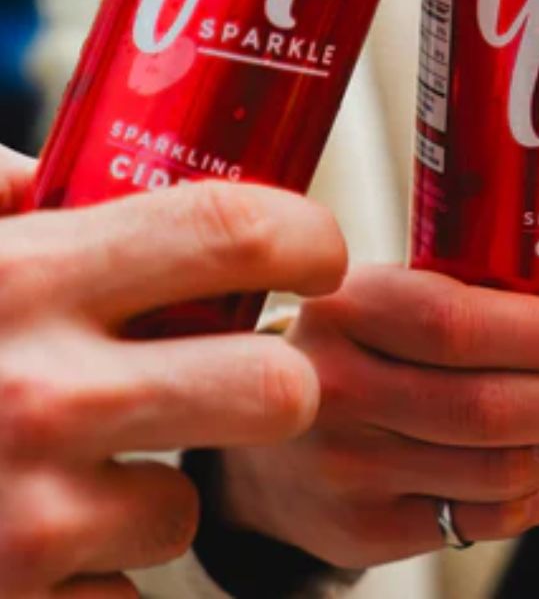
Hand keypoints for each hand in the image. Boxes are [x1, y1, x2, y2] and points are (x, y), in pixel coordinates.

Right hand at [0, 155, 346, 597]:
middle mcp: (40, 393)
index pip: (232, 230)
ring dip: (156, 489)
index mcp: (25, 276)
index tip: (319, 255)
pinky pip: (119, 595)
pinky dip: (91, 574)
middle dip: (272, 385)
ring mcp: (26, 519)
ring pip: (187, 504)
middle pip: (274, 386)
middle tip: (239, 376)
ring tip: (82, 468)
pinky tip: (27, 542)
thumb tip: (53, 172)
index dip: (305, 236)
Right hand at [215, 264, 538, 568]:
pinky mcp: (358, 529)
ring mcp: (344, 465)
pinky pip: (476, 522)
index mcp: (352, 304)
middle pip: (486, 406)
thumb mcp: (413, 290)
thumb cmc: (366, 344)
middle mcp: (336, 386)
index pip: (458, 321)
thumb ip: (520, 283)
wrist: (262, 434)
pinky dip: (533, 496)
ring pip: (492, 470)